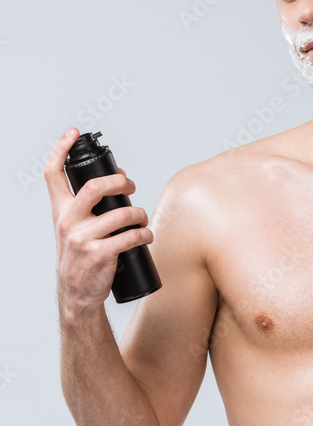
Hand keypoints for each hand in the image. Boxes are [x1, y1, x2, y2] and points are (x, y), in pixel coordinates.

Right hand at [44, 127, 153, 314]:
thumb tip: (120, 177)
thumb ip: (89, 205)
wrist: (77, 293)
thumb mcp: (75, 229)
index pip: (53, 174)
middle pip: (95, 187)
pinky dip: (144, 234)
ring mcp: (82, 238)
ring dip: (139, 214)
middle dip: (120, 181)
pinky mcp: (99, 255)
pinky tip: (147, 236)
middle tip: (132, 187)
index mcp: (60, 211)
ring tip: (143, 220)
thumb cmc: (81, 257)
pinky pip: (130, 237)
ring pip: (121, 214)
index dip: (61, 149)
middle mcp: (67, 221)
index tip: (72, 132)